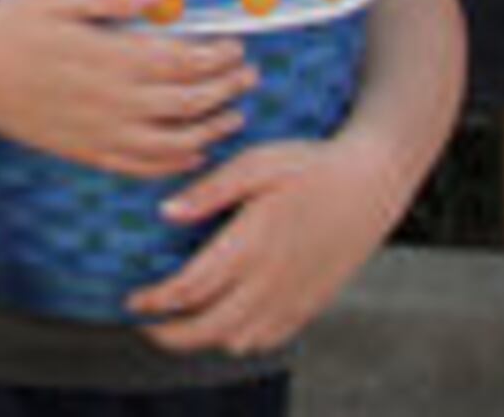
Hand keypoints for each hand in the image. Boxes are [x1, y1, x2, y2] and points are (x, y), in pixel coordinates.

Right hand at [0, 0, 253, 179]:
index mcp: (108, 58)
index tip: (236, 48)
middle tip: (249, 77)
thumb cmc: (8, 26)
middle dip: (226, 89)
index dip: (217, 58)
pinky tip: (194, 152)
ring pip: (175, 142)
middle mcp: (112, 101)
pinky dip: (177, 163)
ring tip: (234, 115)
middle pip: (189, 102)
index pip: (183, 62)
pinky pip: (144, 167)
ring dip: (213, 130)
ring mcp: (101, 133)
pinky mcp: (87, 152)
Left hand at [127, 129, 416, 357]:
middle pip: (209, 328)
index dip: (155, 301)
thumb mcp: (255, 163)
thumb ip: (209, 190)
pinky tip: (223, 322)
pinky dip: (239, 339)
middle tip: (143, 324)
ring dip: (203, 339)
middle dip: (169, 334)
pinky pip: (270, 338)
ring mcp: (294, 296)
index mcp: (252, 244)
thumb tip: (165, 213)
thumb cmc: (309, 165)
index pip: (191, 289)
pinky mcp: (312, 302)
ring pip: (239, 340)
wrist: (373, 183)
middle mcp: (272, 280)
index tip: (130, 300)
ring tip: (176, 323)